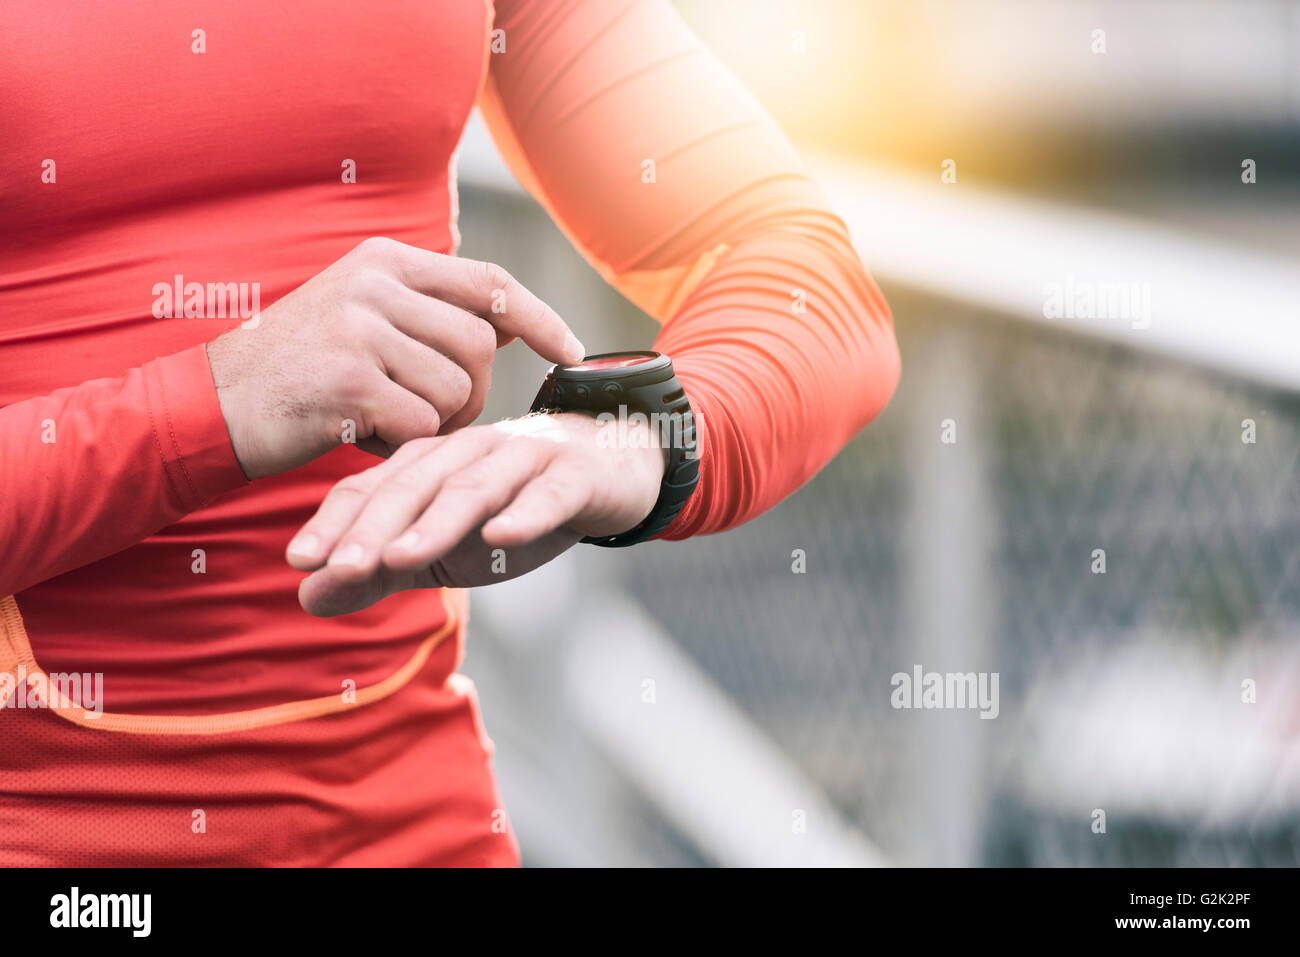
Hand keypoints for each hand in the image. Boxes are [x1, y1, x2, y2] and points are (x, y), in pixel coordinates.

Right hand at [206, 237, 583, 478]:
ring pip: (457, 388)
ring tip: (385, 422)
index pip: (489, 281)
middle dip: (473, 393)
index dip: (541, 317)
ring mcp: (360, 330)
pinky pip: (422, 424)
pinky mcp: (348, 382)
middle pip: (482, 345)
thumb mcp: (361, 317)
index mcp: (384, 261)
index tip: (573, 350)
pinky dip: (403, 445)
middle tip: (433, 415)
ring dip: (436, 423)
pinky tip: (363, 438)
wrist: (209, 405)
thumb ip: (430, 313)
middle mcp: (375, 284)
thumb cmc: (297, 372)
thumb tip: (517, 319)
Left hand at [284, 412, 665, 615]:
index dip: (336, 522)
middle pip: (415, 485)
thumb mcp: (445, 547)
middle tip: (338, 565)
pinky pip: (548, 492)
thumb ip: (381, 570)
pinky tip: (502, 538)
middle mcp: (469, 451)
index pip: (374, 489)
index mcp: (430, 464)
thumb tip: (305, 597)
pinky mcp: (574, 473)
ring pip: (473, 487)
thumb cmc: (516, 507)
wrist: (609, 469)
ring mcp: (523, 457)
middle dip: (374, 526)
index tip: (298, 561)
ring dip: (436, 523)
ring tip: (401, 558)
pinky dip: (525, 514)